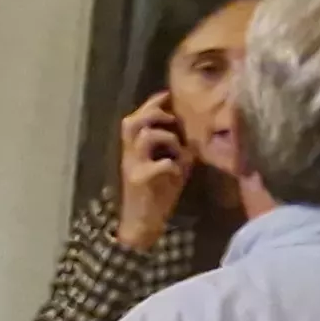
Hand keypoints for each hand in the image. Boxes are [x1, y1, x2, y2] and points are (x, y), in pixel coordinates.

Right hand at [113, 92, 189, 251]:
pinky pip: (162, 163)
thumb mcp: (166, 165)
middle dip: (153, 115)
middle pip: (132, 122)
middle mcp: (129, 155)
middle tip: (172, 119)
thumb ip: (173, 147)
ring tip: (178, 150)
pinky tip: (178, 173)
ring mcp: (134, 167)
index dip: (151, 104)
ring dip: (167, 138)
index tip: (168, 96)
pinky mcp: (141, 180)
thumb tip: (190, 130)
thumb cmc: (156, 194)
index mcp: (133, 150)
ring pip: (146, 137)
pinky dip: (174, 164)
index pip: (135, 118)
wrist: (142, 224)